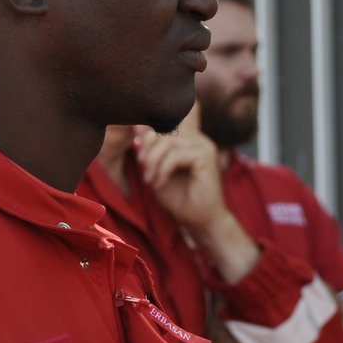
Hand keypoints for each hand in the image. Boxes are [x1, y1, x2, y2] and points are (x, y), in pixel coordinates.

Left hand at [133, 103, 226, 233]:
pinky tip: (160, 184)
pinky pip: (175, 155)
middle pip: (162, 130)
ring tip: (150, 180)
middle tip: (144, 172)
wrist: (200, 220)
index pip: (162, 122)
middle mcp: (196, 138)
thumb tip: (136, 125)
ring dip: (153, 162)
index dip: (145, 136)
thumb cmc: (178, 197)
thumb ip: (149, 148)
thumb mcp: (156, 169)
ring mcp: (203, 145)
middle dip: (147, 150)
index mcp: (186, 139)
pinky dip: (163, 170)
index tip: (140, 159)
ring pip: (167, 142)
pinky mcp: (206, 156)